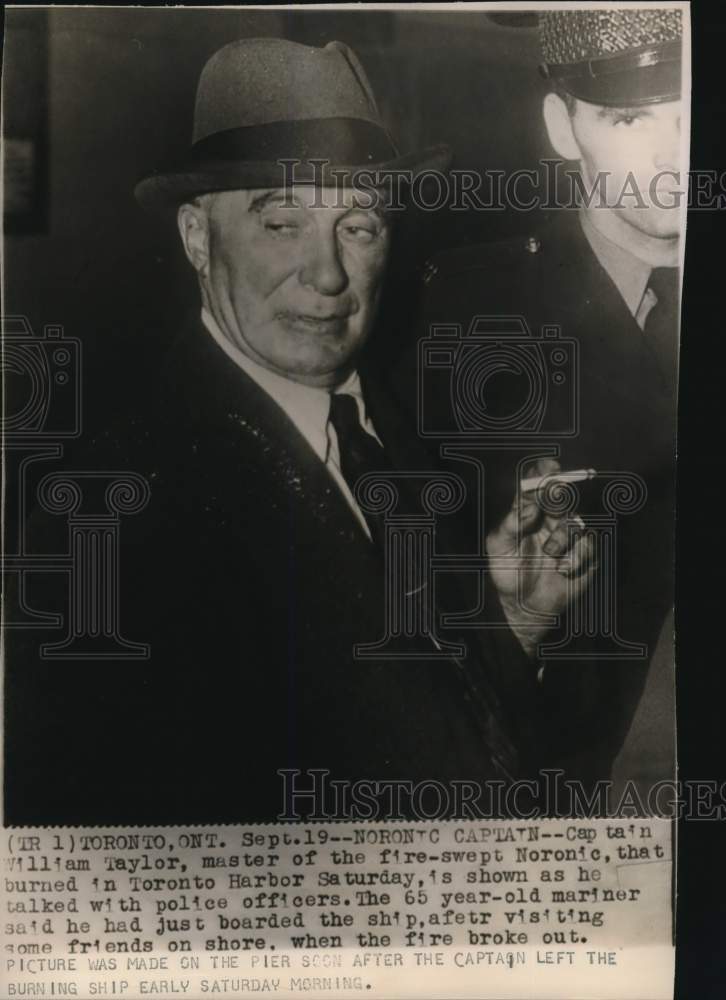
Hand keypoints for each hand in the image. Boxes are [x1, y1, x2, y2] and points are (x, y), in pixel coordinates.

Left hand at [486, 458, 595, 656]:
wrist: (525, 606)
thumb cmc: (507, 573)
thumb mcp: (500, 548)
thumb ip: (511, 524)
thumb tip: (529, 505)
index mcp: (526, 511)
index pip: (536, 483)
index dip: (544, 470)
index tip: (550, 467)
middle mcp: (548, 518)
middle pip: (561, 494)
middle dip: (560, 494)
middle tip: (555, 496)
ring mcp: (568, 534)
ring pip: (574, 522)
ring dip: (562, 539)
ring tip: (550, 556)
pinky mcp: (583, 553)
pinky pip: (587, 545)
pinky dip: (575, 559)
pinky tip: (563, 571)